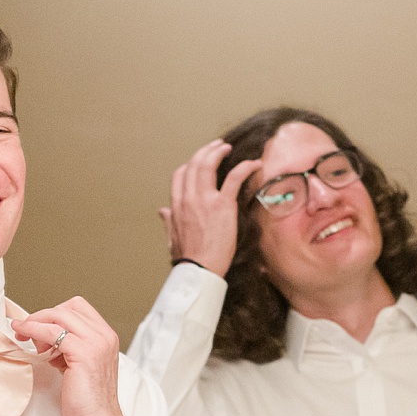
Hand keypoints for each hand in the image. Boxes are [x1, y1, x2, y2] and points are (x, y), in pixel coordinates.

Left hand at [13, 297, 129, 415]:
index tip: (37, 326)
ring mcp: (96, 343)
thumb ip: (67, 349)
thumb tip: (43, 338)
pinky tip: (25, 338)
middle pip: (69, 307)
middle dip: (44, 315)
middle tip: (26, 330)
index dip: (54, 314)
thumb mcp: (79, 367)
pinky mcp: (83, 353)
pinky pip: (52, 331)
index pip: (78, 308)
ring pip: (59, 315)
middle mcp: (105, 336)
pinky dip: (34, 330)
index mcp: (106, 337)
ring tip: (22, 334)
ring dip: (36, 321)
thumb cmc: (88, 403)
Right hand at [159, 139, 261, 276]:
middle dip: (206, 151)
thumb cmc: (188, 258)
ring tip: (227, 147)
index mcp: (177, 205)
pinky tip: (254, 163)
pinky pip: (234, 177)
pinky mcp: (223, 205)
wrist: (199, 269)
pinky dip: (245, 166)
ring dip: (218, 151)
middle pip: (194, 163)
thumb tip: (162, 211)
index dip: (190, 164)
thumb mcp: (172, 237)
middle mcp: (189, 198)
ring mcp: (205, 199)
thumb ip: (169, 221)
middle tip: (216, 146)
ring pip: (208, 164)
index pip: (180, 175)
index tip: (199, 162)